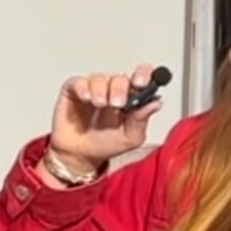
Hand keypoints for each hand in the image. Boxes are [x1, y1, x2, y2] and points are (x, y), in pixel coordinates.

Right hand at [46, 64, 164, 178]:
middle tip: (117, 104)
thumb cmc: (106, 144)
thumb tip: (155, 103)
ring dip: (101, 91)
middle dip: (120, 89)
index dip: (144, 74)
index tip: (141, 83)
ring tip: (100, 105)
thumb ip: (142, 120)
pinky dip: (83, 88)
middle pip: (121, 78)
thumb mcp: (130, 138)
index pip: (142, 76)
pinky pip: (78, 82)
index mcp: (132, 98)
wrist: (80, 155)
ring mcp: (94, 89)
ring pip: (100, 78)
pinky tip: (86, 98)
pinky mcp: (74, 91)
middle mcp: (113, 90)